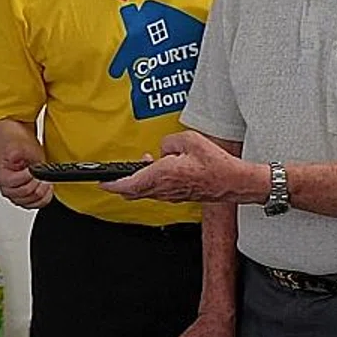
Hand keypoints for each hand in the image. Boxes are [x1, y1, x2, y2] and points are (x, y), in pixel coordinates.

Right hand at [0, 148, 52, 210]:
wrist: (24, 158)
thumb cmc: (21, 154)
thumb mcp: (19, 147)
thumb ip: (15, 152)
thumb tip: (12, 156)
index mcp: (1, 177)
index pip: (12, 181)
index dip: (25, 175)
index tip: (32, 168)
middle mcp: (7, 189)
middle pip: (24, 191)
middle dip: (35, 180)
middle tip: (40, 173)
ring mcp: (17, 198)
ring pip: (33, 199)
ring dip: (42, 188)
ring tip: (44, 178)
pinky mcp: (27, 203)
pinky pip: (39, 204)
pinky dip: (46, 195)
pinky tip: (46, 186)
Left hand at [102, 133, 266, 204]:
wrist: (234, 182)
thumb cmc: (216, 164)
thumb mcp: (189, 140)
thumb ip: (169, 142)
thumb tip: (163, 149)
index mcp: (163, 175)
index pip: (129, 183)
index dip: (113, 184)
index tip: (102, 182)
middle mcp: (164, 189)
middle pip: (134, 191)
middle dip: (122, 184)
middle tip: (112, 177)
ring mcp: (172, 195)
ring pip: (146, 191)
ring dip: (139, 181)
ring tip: (143, 165)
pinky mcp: (180, 196)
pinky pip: (159, 190)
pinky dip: (153, 182)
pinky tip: (160, 170)